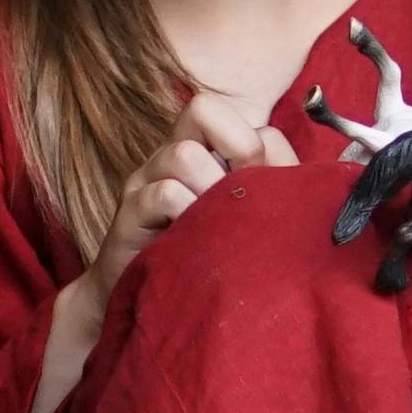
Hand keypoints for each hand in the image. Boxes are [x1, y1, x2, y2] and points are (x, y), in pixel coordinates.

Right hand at [85, 86, 288, 289]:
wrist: (152, 304)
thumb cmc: (206, 255)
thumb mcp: (246, 213)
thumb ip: (272, 179)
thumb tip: (284, 161)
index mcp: (199, 149)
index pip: (225, 109)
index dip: (254, 141)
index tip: (263, 186)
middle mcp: (169, 156)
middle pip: (201, 108)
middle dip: (239, 148)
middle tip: (244, 195)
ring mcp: (144, 182)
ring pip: (184, 155)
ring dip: (214, 191)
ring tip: (219, 226)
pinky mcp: (127, 215)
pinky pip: (163, 194)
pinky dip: (189, 214)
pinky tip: (196, 241)